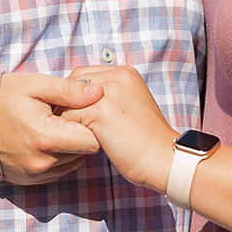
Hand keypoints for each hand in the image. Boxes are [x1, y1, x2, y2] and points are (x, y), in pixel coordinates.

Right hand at [0, 70, 104, 183]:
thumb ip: (69, 91)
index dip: (92, 125)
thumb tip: (99, 92)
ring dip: (69, 148)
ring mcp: (34, 174)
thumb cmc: (3, 96)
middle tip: (67, 118)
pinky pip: (57, 172)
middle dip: (81, 136)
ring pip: (72, 163)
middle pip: (84, 153)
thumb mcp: (36, 85)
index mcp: (47, 138)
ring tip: (54, 129)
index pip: (93, 141)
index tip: (83, 113)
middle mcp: (42, 162)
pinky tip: (44, 141)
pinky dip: (56, 158)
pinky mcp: (27, 180)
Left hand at [70, 65, 177, 192]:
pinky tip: (85, 143)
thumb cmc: (146, 141)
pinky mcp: (100, 110)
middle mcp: (117, 76)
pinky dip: (71, 133)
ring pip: (68, 101)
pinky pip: (68, 118)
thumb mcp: (129, 107)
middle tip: (76, 127)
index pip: (84, 75)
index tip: (80, 116)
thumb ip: (108, 96)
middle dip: (69, 105)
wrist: (164, 159)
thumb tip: (75, 100)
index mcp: (126, 73)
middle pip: (72, 84)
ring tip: (83, 137)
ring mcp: (108, 91)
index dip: (76, 96)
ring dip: (70, 121)